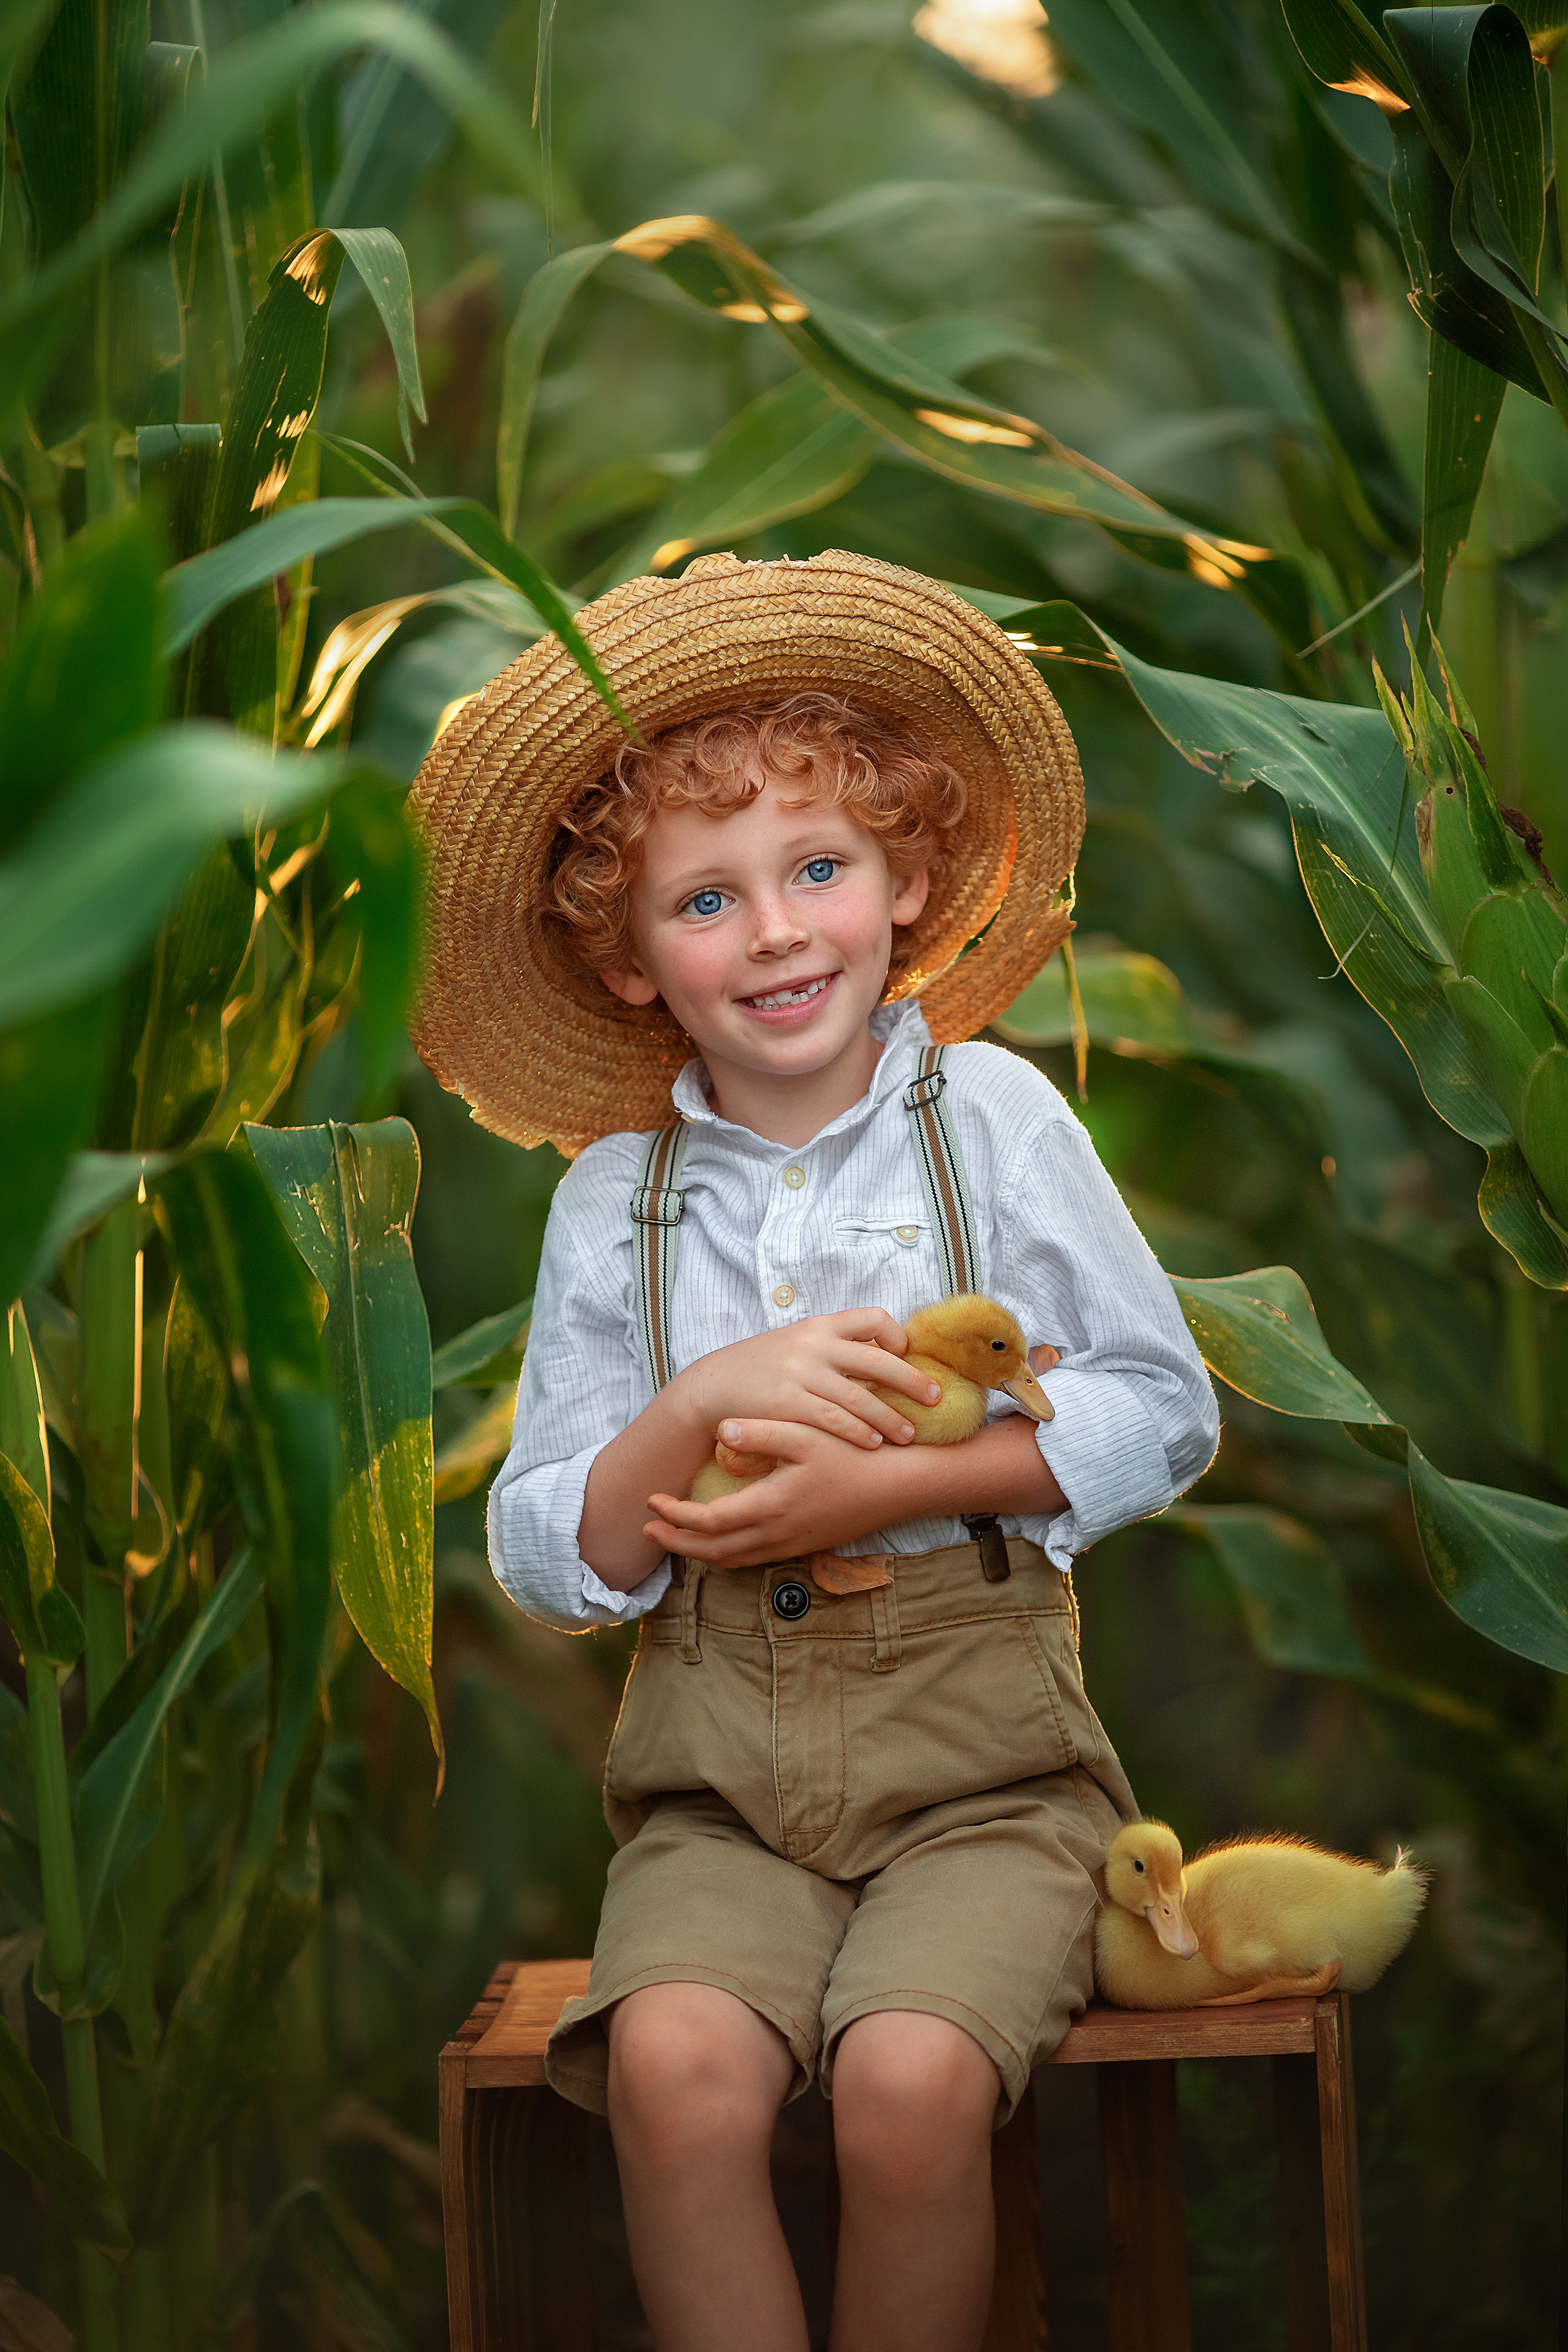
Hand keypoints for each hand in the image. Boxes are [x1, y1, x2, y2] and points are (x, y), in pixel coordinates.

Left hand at [647, 1421, 914, 1567]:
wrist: (900, 1487)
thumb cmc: (856, 1454)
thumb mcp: (808, 1434)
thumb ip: (762, 1433)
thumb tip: (721, 1430)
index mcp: (771, 1506)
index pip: (708, 1522)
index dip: (675, 1515)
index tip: (653, 1500)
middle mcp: (777, 1534)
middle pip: (713, 1551)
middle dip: (677, 1542)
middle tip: (649, 1528)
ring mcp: (792, 1544)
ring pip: (733, 1560)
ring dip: (699, 1552)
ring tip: (676, 1538)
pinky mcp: (804, 1546)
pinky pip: (753, 1559)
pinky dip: (727, 1555)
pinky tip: (722, 1540)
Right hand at [672, 1309, 940, 1453]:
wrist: (712, 1387)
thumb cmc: (761, 1368)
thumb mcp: (796, 1344)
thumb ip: (832, 1347)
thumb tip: (880, 1357)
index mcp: (819, 1325)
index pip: (872, 1317)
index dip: (896, 1336)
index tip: (906, 1356)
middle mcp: (813, 1345)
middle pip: (879, 1361)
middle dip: (912, 1381)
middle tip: (935, 1398)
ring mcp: (800, 1374)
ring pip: (860, 1397)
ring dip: (890, 1418)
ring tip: (909, 1434)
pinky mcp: (787, 1404)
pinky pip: (833, 1419)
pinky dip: (857, 1432)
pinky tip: (873, 1443)